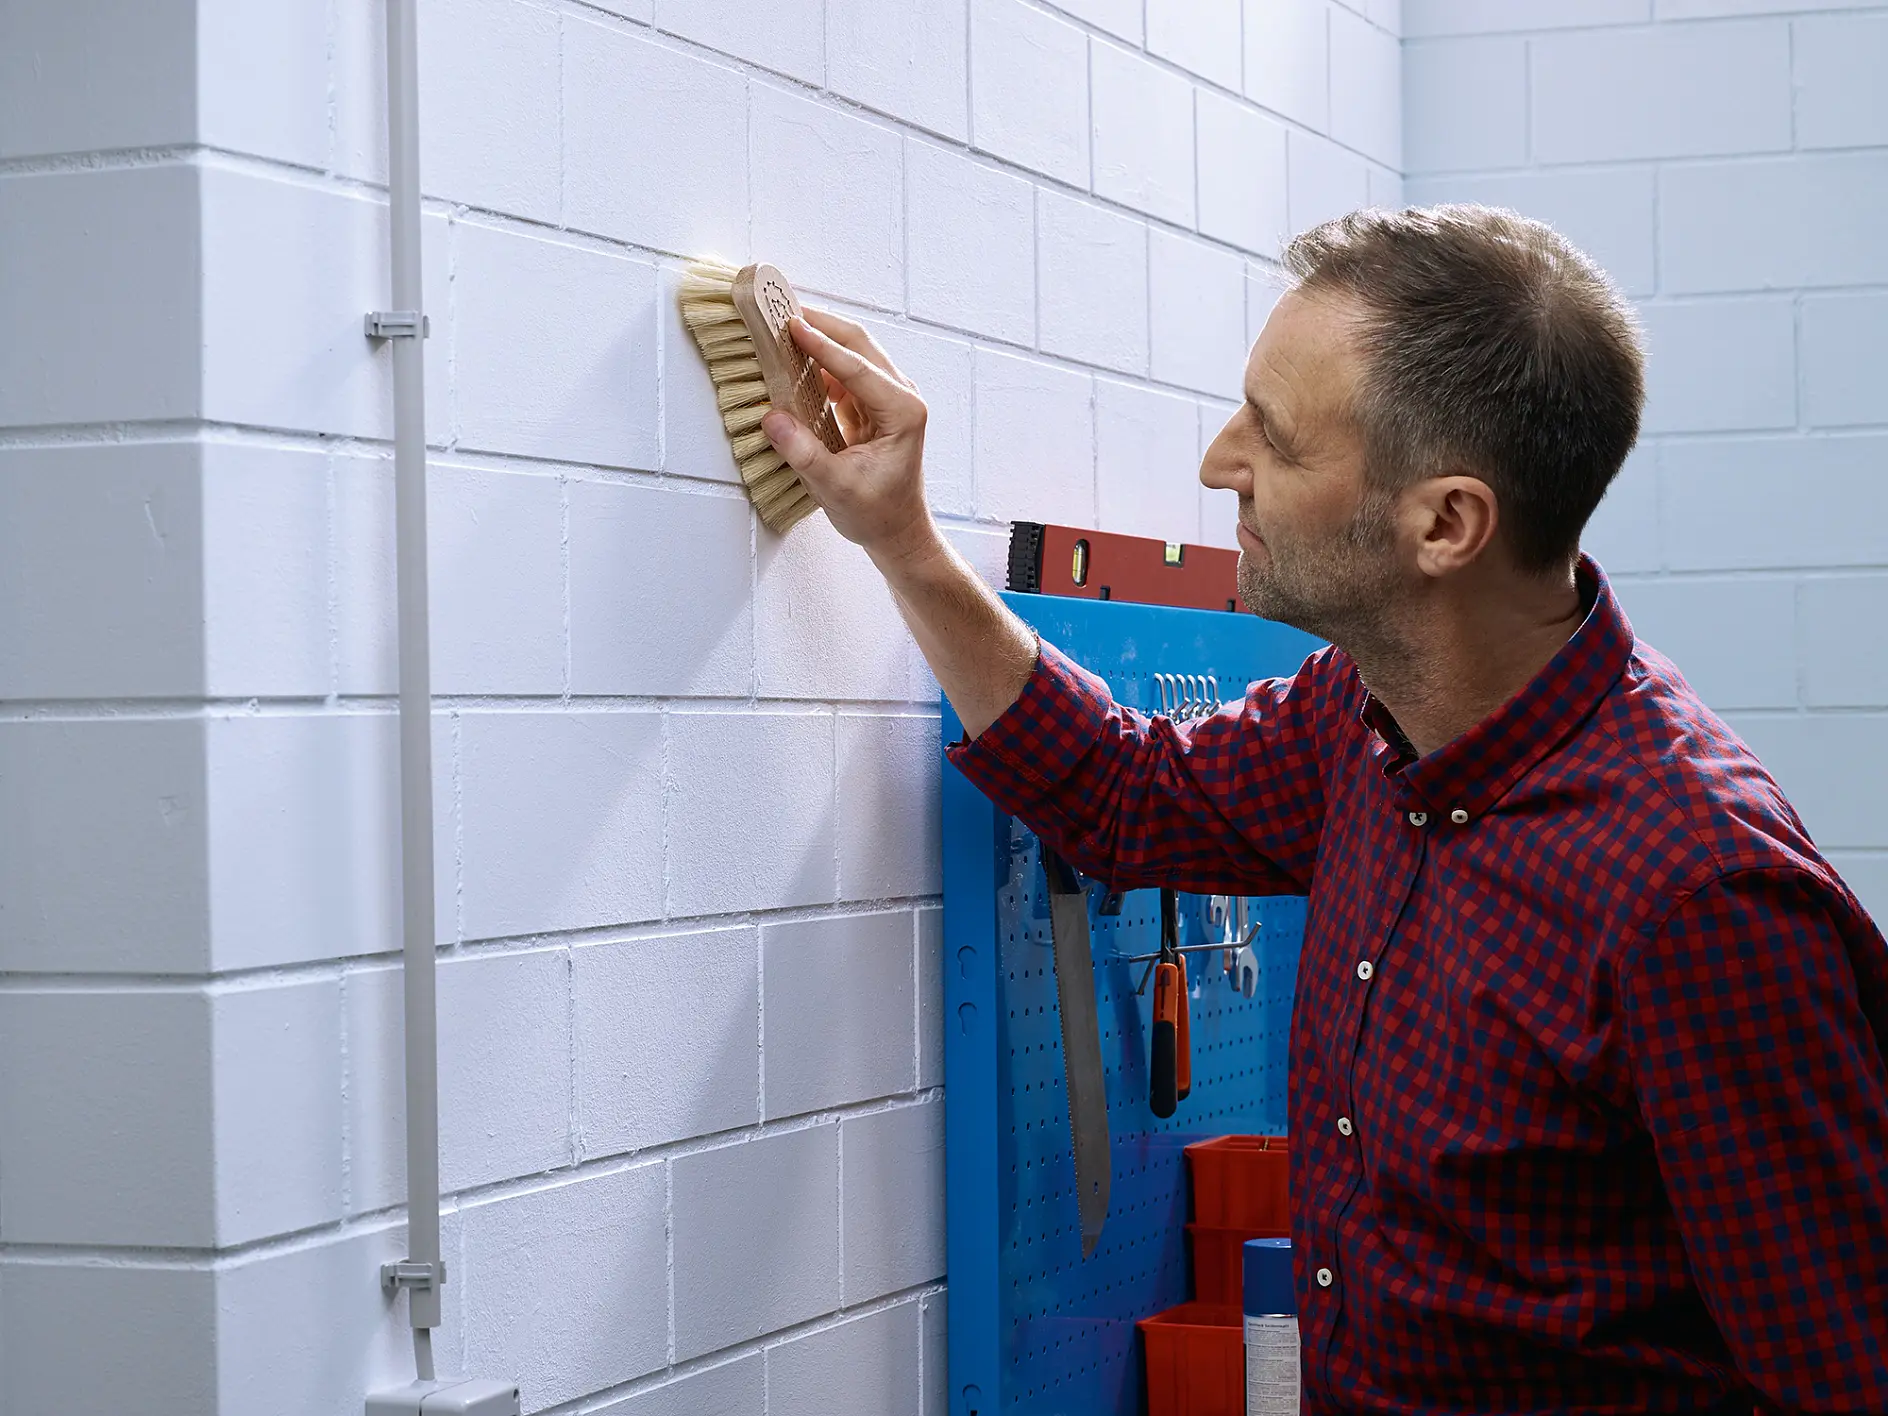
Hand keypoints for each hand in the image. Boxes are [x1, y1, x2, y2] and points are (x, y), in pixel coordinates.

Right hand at [760, 308, 939, 566]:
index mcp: (903, 412)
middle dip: (821, 325)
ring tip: (782, 327)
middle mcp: (902, 397)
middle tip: (782, 310)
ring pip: (853, 352)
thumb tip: (772, 419)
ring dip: (820, 338)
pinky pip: (845, 372)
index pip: (857, 367)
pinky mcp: (873, 404)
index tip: (791, 324)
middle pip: (859, 344)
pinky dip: (820, 361)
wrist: (897, 532)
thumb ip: (804, 453)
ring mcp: (889, 398)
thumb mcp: (836, 488)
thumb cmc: (878, 514)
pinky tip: (794, 358)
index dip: (821, 344)